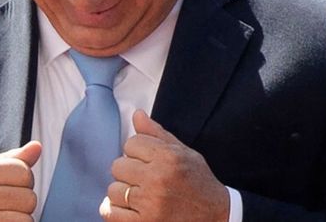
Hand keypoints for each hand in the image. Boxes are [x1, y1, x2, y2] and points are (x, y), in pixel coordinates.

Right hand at [0, 141, 40, 221]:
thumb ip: (10, 160)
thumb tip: (37, 147)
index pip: (24, 171)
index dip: (23, 180)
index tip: (10, 186)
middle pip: (29, 197)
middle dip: (22, 202)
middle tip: (5, 204)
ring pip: (26, 219)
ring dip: (19, 219)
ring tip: (2, 216)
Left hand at [100, 110, 228, 220]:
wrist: (215, 215)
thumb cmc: (198, 183)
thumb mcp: (184, 153)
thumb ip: (158, 134)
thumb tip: (137, 114)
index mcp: (169, 157)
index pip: (132, 143)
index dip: (138, 152)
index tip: (147, 161)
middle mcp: (158, 178)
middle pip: (118, 166)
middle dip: (129, 171)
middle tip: (143, 179)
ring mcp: (149, 203)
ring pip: (113, 190)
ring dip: (123, 193)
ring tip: (140, 195)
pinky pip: (111, 212)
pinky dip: (116, 210)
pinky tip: (130, 208)